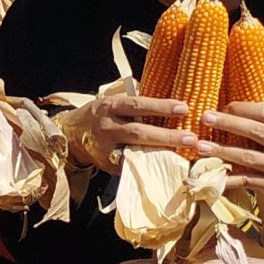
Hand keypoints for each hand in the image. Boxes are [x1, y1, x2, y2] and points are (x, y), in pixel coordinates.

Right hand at [66, 92, 193, 172]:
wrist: (72, 135)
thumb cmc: (102, 114)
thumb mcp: (113, 101)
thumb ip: (135, 101)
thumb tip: (168, 97)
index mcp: (110, 106)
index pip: (137, 105)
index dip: (160, 107)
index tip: (184, 108)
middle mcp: (107, 126)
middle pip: (139, 132)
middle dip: (167, 135)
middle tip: (191, 137)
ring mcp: (107, 147)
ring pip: (136, 151)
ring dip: (162, 152)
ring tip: (185, 153)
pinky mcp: (108, 164)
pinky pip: (132, 165)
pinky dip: (150, 166)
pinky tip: (169, 165)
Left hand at [196, 102, 263, 240]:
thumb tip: (231, 107)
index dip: (243, 108)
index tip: (224, 105)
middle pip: (257, 132)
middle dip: (229, 124)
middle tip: (206, 118)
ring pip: (249, 158)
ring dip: (223, 151)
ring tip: (201, 146)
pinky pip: (247, 180)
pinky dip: (229, 177)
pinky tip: (211, 172)